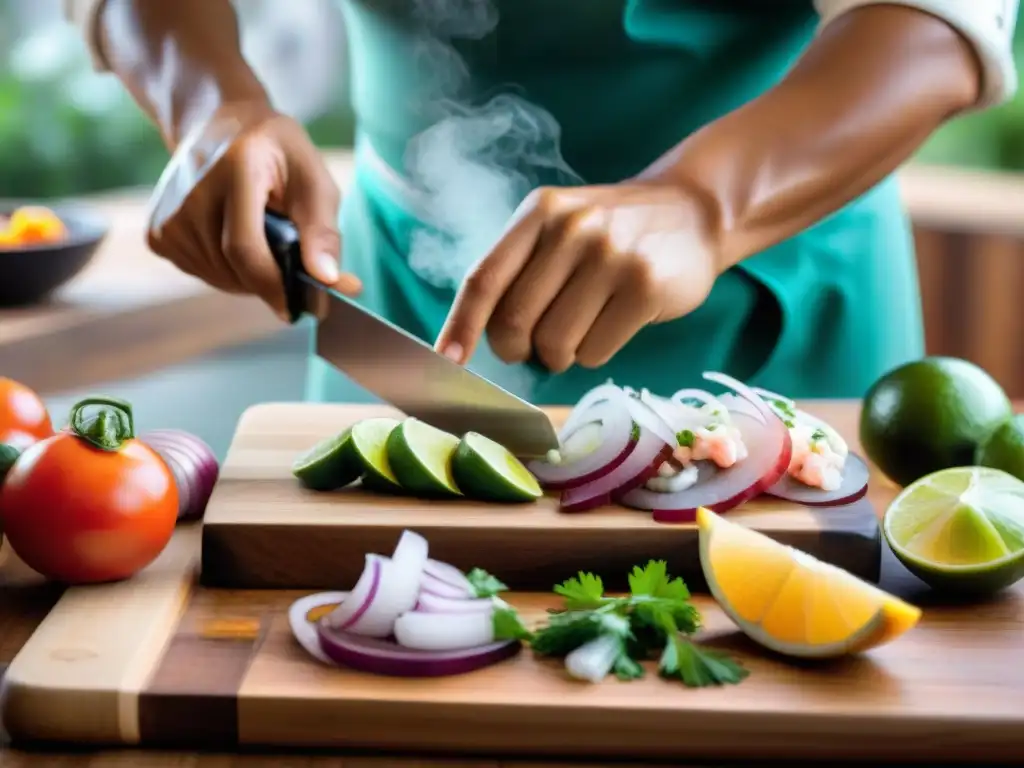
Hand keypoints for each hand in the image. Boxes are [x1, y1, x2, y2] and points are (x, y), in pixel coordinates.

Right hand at [146, 99, 360, 318]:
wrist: (218, 126)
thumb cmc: (276, 155)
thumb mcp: (313, 179)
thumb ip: (323, 231)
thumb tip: (328, 279)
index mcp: (236, 168)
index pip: (245, 249)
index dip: (273, 286)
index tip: (297, 309)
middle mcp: (192, 192)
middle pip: (233, 270)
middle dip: (270, 281)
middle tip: (291, 263)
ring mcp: (168, 215)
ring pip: (219, 278)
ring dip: (249, 276)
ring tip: (262, 240)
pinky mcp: (158, 234)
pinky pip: (202, 274)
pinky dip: (226, 270)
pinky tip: (232, 237)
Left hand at [435, 181, 718, 371]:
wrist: (695, 212)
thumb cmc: (613, 233)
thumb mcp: (562, 228)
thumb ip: (520, 269)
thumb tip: (473, 337)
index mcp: (540, 213)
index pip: (483, 278)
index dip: (460, 325)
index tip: (445, 360)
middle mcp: (572, 229)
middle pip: (514, 322)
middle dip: (518, 349)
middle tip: (536, 345)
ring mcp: (611, 257)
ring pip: (554, 344)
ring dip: (560, 355)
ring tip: (581, 329)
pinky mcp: (645, 288)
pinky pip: (595, 352)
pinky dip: (595, 353)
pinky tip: (613, 325)